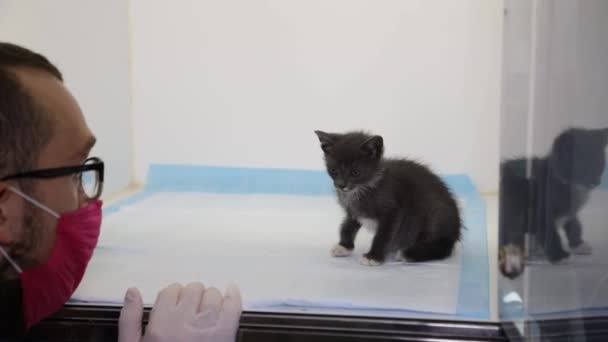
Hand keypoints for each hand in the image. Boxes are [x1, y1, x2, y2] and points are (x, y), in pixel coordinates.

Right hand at [118, 282, 241, 341]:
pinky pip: (233, 305)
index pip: (170, 291)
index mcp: (161, 324)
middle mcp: (184, 322)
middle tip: (191, 308)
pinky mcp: (226, 334)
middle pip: (193, 290)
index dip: (174, 295)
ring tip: (207, 309)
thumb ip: (129, 320)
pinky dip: (233, 295)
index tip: (176, 302)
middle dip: (192, 296)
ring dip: (211, 298)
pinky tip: (231, 292)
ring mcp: (207, 327)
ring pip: (213, 294)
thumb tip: (132, 293)